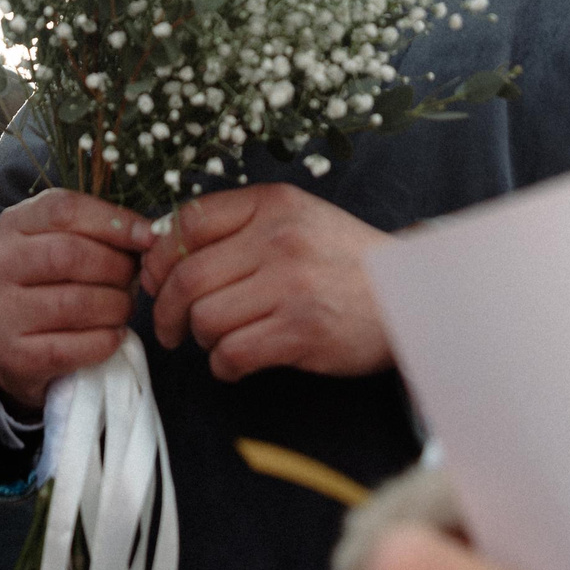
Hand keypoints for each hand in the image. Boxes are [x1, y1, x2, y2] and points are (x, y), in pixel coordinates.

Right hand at [0, 190, 147, 410]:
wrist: (19, 343)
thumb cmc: (56, 281)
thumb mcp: (68, 242)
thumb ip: (102, 231)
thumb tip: (151, 235)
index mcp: (14, 224)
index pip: (64, 209)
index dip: (113, 222)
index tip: (147, 238)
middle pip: (69, 255)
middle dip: (116, 268)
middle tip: (133, 280)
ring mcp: (1, 310)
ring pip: (74, 303)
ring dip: (115, 307)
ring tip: (123, 308)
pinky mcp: (12, 354)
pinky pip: (71, 347)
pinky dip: (104, 341)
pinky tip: (112, 335)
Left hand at [139, 184, 391, 381]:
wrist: (411, 295)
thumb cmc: (345, 261)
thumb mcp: (297, 219)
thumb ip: (239, 227)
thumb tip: (163, 254)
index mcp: (273, 204)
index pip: (188, 222)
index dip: (159, 256)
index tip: (157, 279)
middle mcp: (279, 239)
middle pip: (187, 277)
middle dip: (166, 310)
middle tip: (169, 329)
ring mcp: (291, 286)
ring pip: (205, 319)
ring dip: (200, 339)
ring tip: (218, 341)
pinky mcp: (301, 331)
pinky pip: (232, 353)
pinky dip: (224, 365)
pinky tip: (236, 362)